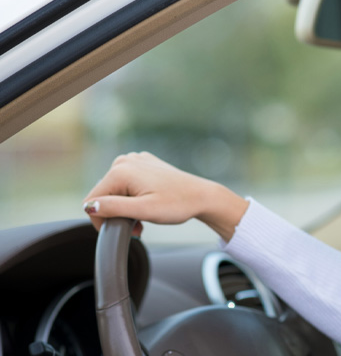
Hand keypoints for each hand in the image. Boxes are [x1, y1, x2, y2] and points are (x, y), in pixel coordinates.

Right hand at [83, 152, 248, 240]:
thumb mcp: (144, 210)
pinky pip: (127, 184)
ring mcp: (134, 160)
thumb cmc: (178, 204)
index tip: (125, 230)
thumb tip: (90, 207)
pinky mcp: (143, 164)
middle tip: (139, 226)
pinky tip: (148, 203)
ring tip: (145, 217)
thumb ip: (114, 208)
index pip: (91, 201)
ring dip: (125, 208)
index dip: (102, 221)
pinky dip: (133, 197)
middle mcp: (124, 161)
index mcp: (120, 171)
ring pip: (115, 191)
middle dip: (116, 214)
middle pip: (104, 195)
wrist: (202, 196)